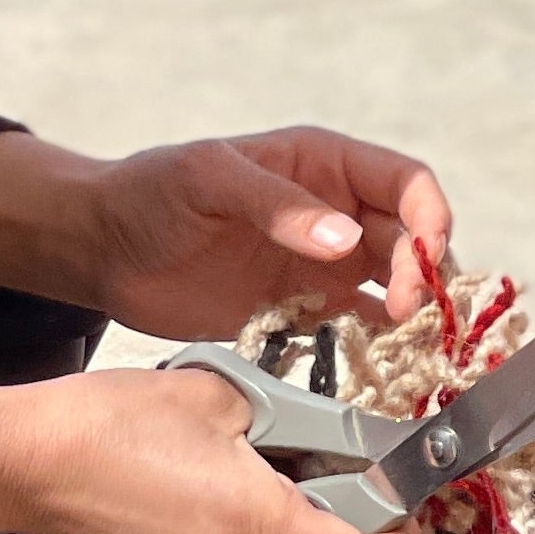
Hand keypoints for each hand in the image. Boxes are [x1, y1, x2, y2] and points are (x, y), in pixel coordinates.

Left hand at [0, 125, 453, 337]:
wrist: (104, 248)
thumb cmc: (151, 193)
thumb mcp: (207, 181)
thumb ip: (275, 205)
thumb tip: (343, 240)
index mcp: (325, 165)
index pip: (407, 184)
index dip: (430, 219)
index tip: (424, 260)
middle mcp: (338, 214)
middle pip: (413, 242)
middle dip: (424, 277)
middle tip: (406, 315)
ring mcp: (324, 267)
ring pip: (396, 288)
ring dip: (411, 316)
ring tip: (405, 349)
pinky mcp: (304, 313)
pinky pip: (358, 330)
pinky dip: (377, 347)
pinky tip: (378, 367)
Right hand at [0, 367, 422, 533]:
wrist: (19, 462)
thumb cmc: (112, 420)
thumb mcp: (222, 396)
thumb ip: (292, 424)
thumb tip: (331, 444)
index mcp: (259, 521)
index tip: (409, 518)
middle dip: (320, 508)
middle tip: (296, 455)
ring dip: (270, 516)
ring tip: (226, 463)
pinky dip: (229, 530)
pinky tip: (190, 487)